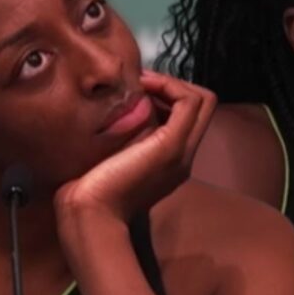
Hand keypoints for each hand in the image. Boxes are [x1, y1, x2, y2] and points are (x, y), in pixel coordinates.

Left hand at [54, 71, 215, 226]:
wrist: (90, 212)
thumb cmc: (91, 187)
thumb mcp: (113, 155)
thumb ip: (126, 137)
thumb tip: (124, 106)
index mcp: (172, 161)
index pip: (189, 116)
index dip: (169, 94)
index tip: (138, 89)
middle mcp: (184, 156)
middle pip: (203, 105)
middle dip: (174, 84)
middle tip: (142, 82)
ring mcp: (182, 151)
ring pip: (203, 100)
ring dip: (172, 82)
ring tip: (142, 83)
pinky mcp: (172, 145)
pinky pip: (189, 101)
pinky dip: (170, 85)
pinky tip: (142, 87)